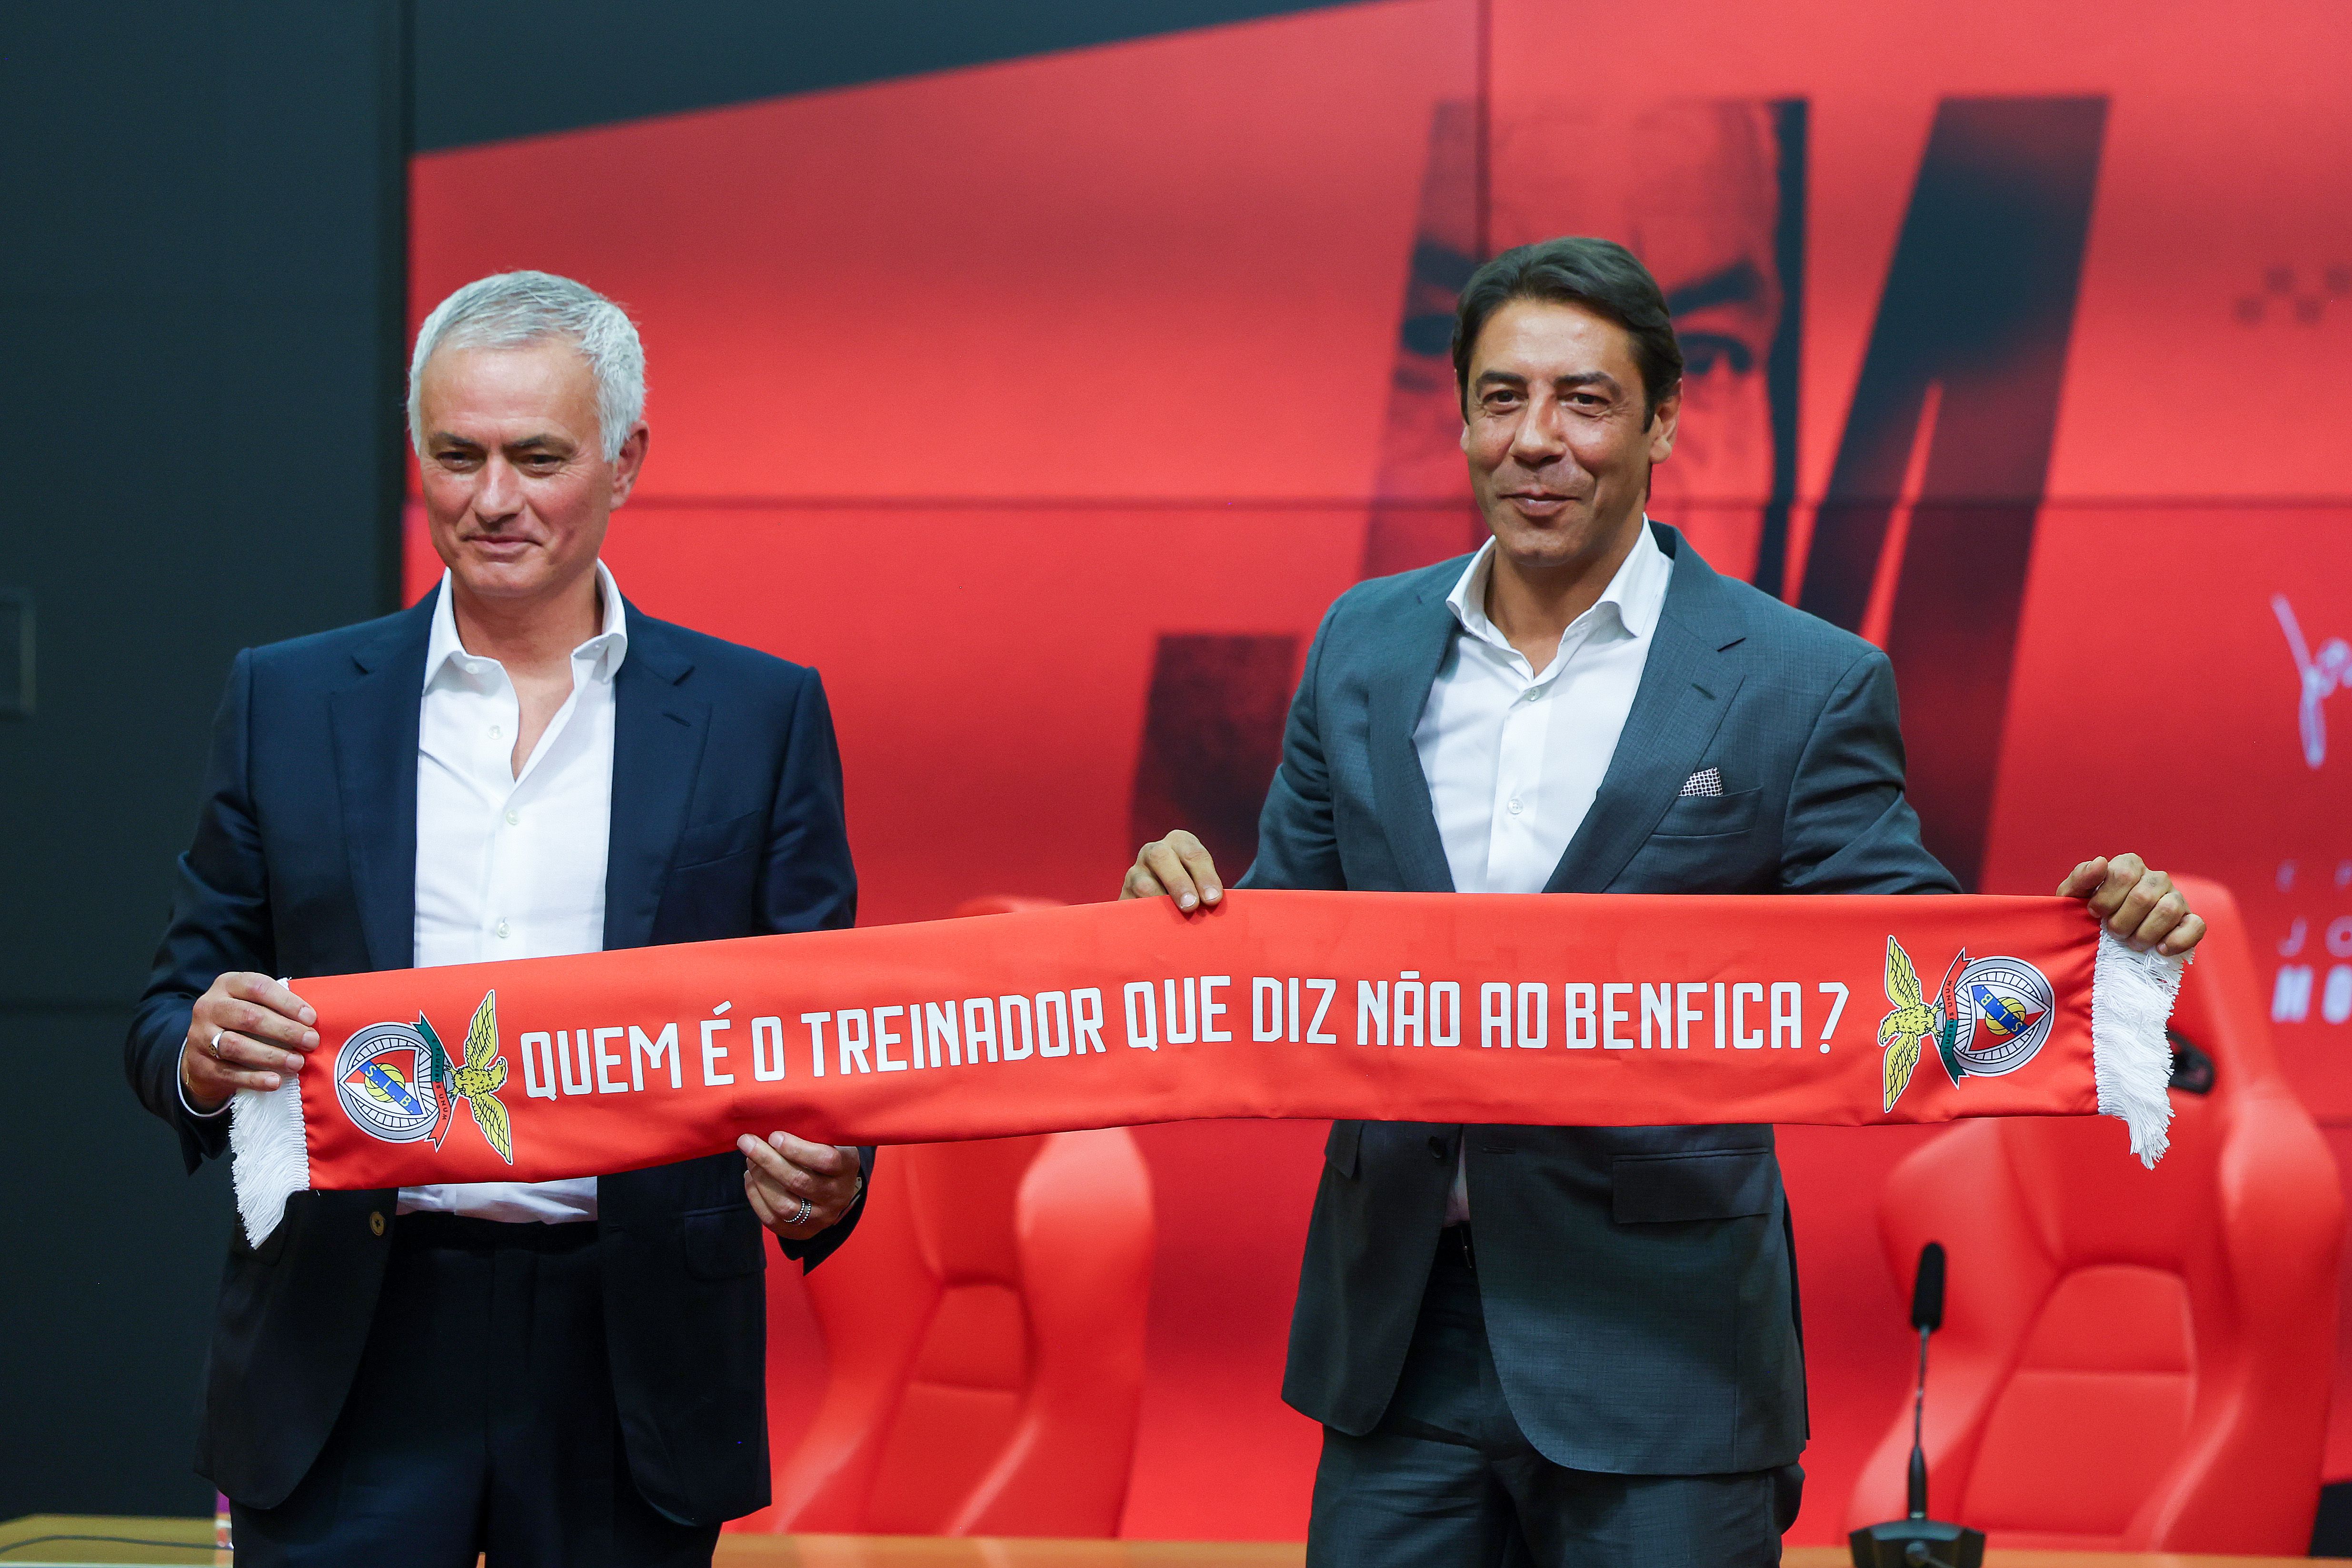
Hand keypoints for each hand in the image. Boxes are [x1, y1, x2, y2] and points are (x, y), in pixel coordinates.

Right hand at [180, 972, 318, 1113]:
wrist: (202, 1051)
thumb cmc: (241, 1022)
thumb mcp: (253, 1003)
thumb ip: (276, 1006)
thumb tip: (312, 1021)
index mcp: (227, 985)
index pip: (258, 987)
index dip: (286, 1002)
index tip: (311, 1018)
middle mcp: (209, 1007)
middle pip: (249, 1016)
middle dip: (284, 1030)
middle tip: (311, 1041)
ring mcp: (200, 1036)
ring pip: (236, 1045)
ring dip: (271, 1055)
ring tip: (297, 1063)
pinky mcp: (200, 1065)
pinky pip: (228, 1073)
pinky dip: (254, 1078)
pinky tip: (275, 1081)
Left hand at [739, 1131, 862, 1239]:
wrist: (837, 1188)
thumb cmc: (827, 1152)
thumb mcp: (830, 1138)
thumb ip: (810, 1130)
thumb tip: (772, 1117)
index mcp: (847, 1167)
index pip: (826, 1160)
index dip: (797, 1149)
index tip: (774, 1135)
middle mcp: (837, 1196)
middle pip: (799, 1182)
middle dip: (768, 1160)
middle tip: (747, 1142)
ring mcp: (821, 1218)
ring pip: (784, 1205)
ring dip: (760, 1179)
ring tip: (749, 1160)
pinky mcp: (802, 1232)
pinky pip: (773, 1220)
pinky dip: (756, 1197)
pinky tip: (750, 1178)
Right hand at [1120, 829, 1223, 911]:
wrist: (1164, 905)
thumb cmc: (1194, 892)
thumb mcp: (1202, 882)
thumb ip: (1208, 890)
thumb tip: (1212, 905)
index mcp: (1179, 843)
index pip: (1193, 853)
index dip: (1205, 875)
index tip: (1213, 899)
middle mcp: (1154, 851)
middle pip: (1161, 857)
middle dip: (1178, 882)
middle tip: (1191, 906)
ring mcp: (1135, 872)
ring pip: (1143, 884)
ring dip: (1160, 902)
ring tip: (1174, 920)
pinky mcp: (1124, 895)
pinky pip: (1131, 905)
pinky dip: (1145, 916)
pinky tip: (1158, 927)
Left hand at [2057, 853, 2205, 955]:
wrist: (2102, 936)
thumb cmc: (2088, 911)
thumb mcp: (2074, 895)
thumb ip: (2081, 877)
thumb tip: (2100, 861)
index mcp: (2129, 865)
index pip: (2123, 874)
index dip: (2106, 899)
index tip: (2094, 913)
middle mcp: (2156, 878)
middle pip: (2144, 896)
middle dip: (2122, 922)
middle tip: (2112, 933)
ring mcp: (2176, 897)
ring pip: (2169, 910)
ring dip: (2145, 934)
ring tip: (2132, 943)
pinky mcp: (2190, 919)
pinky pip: (2196, 926)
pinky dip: (2178, 940)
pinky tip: (2160, 949)